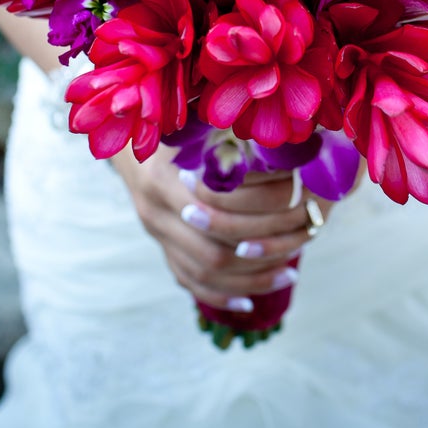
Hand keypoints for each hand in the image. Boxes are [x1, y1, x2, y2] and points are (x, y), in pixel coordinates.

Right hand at [112, 143, 332, 312]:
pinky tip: (248, 302)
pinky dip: (220, 295)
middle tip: (298, 253)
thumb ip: (226, 140)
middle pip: (211, 253)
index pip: (214, 213)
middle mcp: (155, 212)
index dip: (255, 218)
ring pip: (203, 273)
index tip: (292, 212)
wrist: (130, 144)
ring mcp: (156, 234)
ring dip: (248, 280)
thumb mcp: (193, 125)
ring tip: (287, 276)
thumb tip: (281, 152)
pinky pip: (188, 281)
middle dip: (259, 257)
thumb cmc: (171, 128)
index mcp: (162, 180)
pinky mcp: (160, 247)